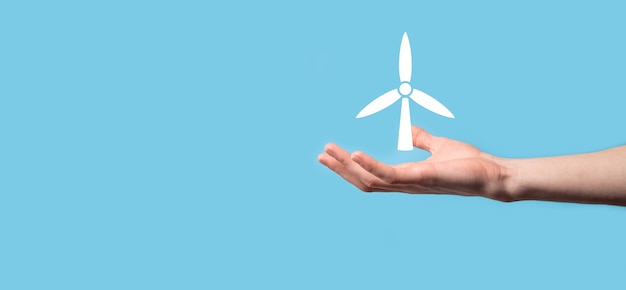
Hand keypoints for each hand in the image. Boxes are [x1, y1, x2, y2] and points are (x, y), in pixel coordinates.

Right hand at [318, 126, 512, 201]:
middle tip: (321, 154)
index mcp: (405, 177)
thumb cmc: (469, 163)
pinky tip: (355, 152)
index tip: (332, 153)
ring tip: (329, 152)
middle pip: (363, 181)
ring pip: (369, 180)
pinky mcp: (420, 178)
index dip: (349, 167)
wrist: (493, 175)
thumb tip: (407, 129)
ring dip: (346, 167)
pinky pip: (388, 175)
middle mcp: (404, 184)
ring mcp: (410, 184)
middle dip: (340, 169)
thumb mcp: (439, 146)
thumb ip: (422, 139)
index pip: (370, 176)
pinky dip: (370, 164)